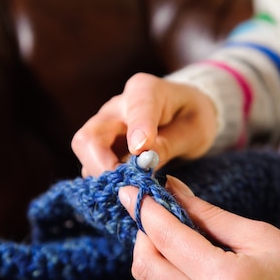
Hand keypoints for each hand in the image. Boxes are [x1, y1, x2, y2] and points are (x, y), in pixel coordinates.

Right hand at [72, 73, 217, 176]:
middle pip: (89, 138)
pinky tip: (130, 188)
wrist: (185, 113)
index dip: (136, 130)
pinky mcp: (101, 145)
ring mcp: (104, 127)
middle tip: (131, 186)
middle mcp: (116, 108)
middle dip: (104, 168)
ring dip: (105, 177)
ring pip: (86, 156)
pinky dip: (108, 181)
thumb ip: (169, 144)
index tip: (141, 149)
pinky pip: (93, 166)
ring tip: (134, 188)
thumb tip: (143, 161)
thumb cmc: (192, 117)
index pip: (135, 108)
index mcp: (145, 91)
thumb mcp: (193, 130)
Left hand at [119, 177, 279, 279]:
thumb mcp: (259, 236)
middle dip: (144, 240)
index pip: (166, 238)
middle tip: (155, 225)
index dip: (144, 210)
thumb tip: (171, 190)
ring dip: (162, 276)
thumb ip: (208, 215)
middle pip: (147, 272)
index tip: (131, 193)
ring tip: (190, 264)